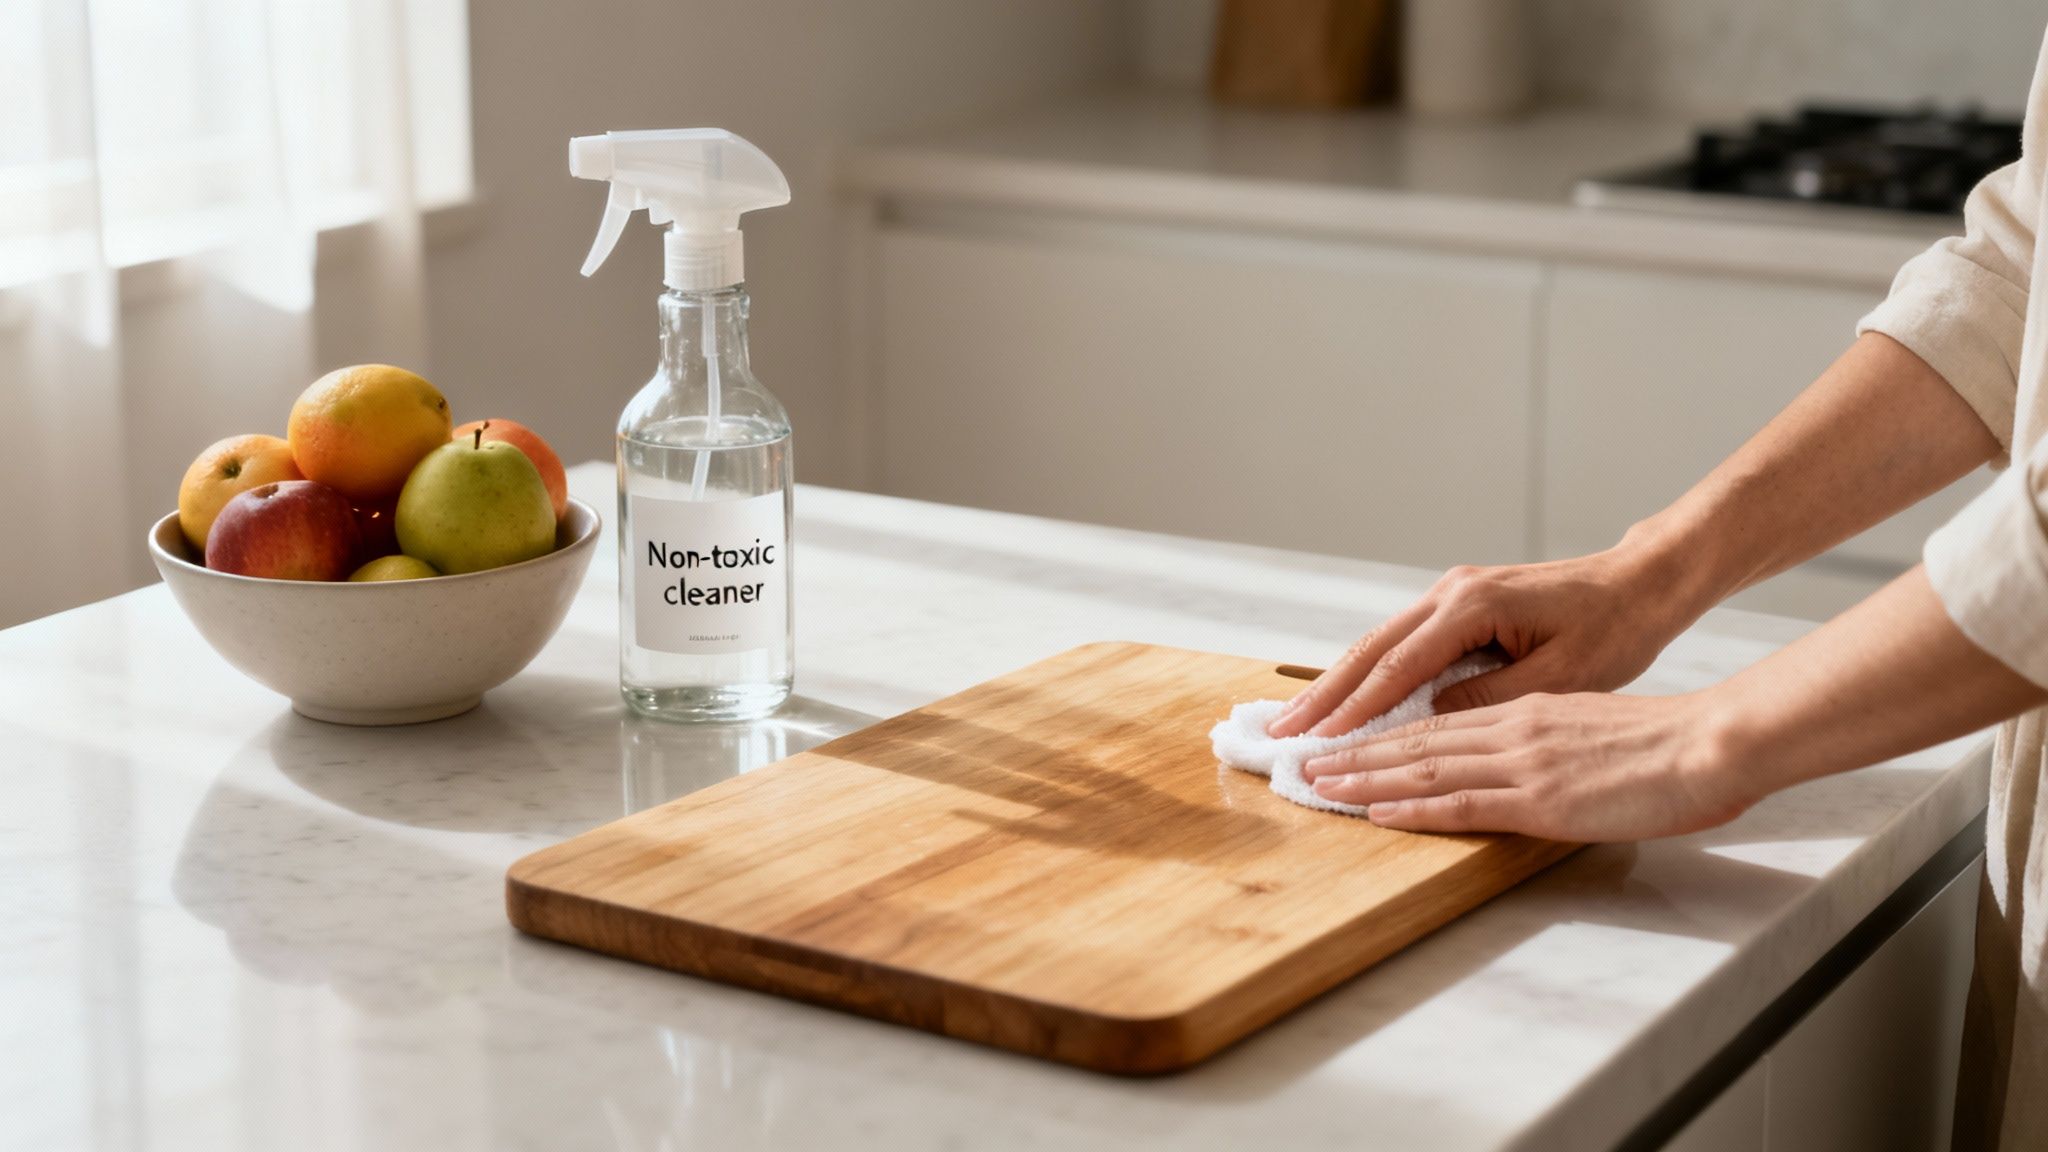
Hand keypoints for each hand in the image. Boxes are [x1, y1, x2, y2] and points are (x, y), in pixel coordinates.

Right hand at [1267, 546, 1701, 738]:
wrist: (1639, 584)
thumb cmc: (1613, 629)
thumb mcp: (1558, 678)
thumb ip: (1488, 699)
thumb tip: (1430, 717)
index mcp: (1472, 606)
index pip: (1397, 667)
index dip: (1354, 710)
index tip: (1317, 741)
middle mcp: (1451, 593)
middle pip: (1371, 649)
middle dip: (1324, 694)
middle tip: (1280, 733)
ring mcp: (1452, 595)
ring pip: (1380, 643)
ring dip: (1339, 683)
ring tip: (1300, 720)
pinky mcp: (1460, 606)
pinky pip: (1402, 643)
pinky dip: (1370, 672)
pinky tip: (1347, 697)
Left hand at [1300, 691, 1755, 841]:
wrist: (1710, 742)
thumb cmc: (1669, 742)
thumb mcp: (1594, 725)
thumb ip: (1552, 738)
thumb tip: (1525, 758)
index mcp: (1527, 712)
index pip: (1439, 722)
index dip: (1386, 733)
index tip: (1345, 741)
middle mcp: (1512, 731)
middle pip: (1416, 740)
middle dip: (1355, 751)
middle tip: (1305, 760)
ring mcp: (1522, 764)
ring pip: (1423, 768)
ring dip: (1363, 777)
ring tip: (1318, 783)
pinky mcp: (1539, 798)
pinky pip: (1460, 803)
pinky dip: (1409, 808)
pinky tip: (1374, 811)